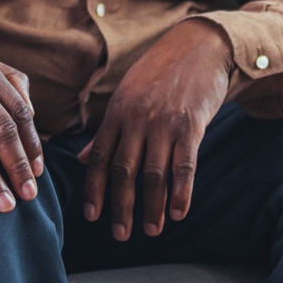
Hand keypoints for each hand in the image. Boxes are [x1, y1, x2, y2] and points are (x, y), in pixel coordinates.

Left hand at [78, 18, 232, 240]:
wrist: (199, 47)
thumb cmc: (159, 73)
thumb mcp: (126, 95)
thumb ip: (106, 130)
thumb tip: (83, 160)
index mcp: (117, 112)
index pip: (99, 156)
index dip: (94, 189)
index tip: (92, 216)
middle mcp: (137, 118)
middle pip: (124, 171)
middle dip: (121, 206)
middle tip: (120, 235)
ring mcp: (164, 122)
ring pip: (153, 173)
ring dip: (151, 207)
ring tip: (151, 231)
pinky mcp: (191, 125)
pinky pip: (184, 165)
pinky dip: (180, 192)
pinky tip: (178, 213)